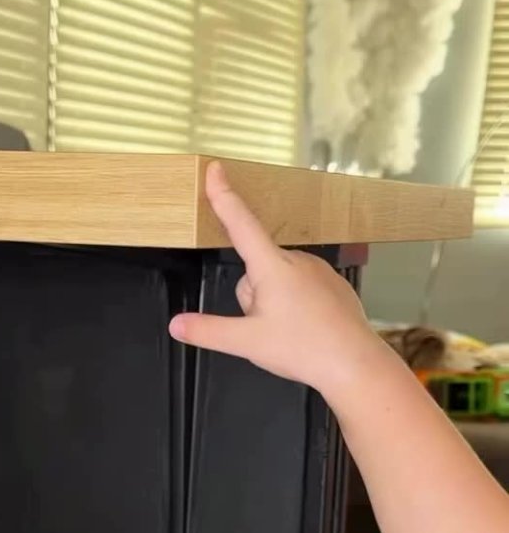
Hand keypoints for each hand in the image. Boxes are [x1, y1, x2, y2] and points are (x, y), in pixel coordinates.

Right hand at [168, 161, 382, 393]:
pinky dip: (296, 303)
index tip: (215, 168)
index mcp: (272, 267)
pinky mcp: (333, 282)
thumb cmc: (303, 349)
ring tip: (290, 331)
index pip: (240, 222)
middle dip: (252, 296)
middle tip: (268, 328)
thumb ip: (208, 331)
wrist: (357, 364)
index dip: (223, 195)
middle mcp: (297, 260)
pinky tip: (307, 327)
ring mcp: (318, 269)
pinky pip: (300, 285)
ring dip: (273, 301)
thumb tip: (176, 325)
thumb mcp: (247, 343)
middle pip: (254, 269)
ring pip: (276, 279)